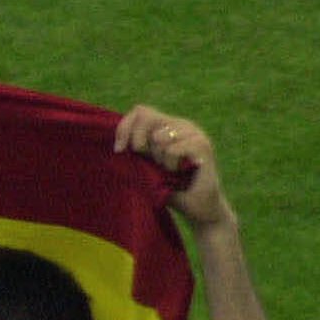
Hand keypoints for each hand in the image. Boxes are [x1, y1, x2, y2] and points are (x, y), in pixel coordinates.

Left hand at [115, 104, 232, 229]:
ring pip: (159, 136)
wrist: (198, 207)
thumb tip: (116, 144)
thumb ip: (135, 151)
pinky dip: (170, 164)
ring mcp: (194, 132)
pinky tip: (178, 172)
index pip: (140, 111)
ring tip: (168, 169)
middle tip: (146, 161)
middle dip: (137, 141)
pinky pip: (173, 149)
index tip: (119, 150)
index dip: (124, 127)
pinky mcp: (203, 144)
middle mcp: (181, 124)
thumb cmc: (171, 189)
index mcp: (167, 126)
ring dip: (157, 158)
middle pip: (146, 116)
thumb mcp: (145, 167)